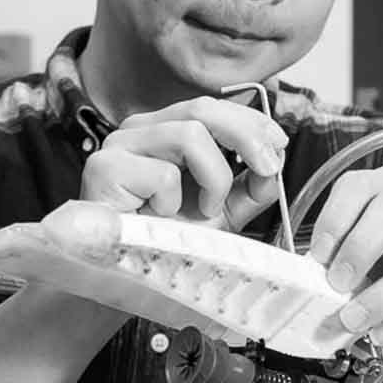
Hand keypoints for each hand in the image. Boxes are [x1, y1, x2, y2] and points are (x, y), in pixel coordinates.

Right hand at [80, 97, 288, 230]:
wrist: (124, 275)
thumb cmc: (161, 242)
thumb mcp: (220, 212)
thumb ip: (249, 187)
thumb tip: (274, 164)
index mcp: (163, 131)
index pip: (210, 107)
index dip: (250, 120)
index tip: (278, 142)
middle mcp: (139, 131)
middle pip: (202, 109)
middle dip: (246, 136)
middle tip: (267, 167)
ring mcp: (118, 146)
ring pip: (189, 135)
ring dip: (213, 178)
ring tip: (206, 209)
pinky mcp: (103, 169)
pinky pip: (162, 174)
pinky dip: (175, 201)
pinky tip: (162, 218)